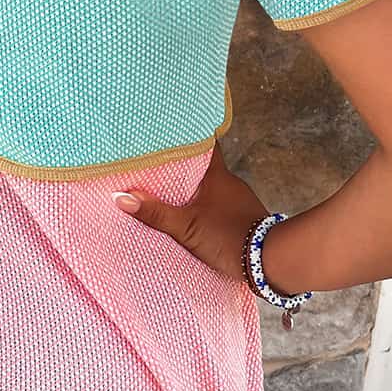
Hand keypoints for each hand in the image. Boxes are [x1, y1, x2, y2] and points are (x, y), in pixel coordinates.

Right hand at [111, 141, 269, 285]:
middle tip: (160, 162)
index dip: (189, 135)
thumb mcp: (187, 226)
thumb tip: (121, 197)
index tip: (172, 129)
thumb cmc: (228, 236)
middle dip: (184, 165)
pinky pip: (220, 203)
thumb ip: (156, 213)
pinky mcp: (243, 217)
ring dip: (195, 188)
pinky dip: (206, 204)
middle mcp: (230, 182)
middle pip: (205, 166)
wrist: (270, 260)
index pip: (204, 144)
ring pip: (212, 186)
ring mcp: (239, 200)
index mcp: (217, 175)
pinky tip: (194, 214)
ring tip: (170, 190)